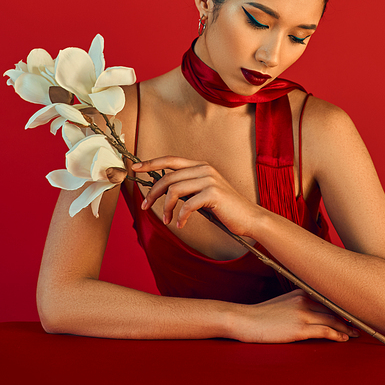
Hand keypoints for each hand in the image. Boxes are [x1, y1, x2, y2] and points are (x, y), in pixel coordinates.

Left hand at [131, 157, 260, 236]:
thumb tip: (164, 189)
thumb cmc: (224, 208)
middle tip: (144, 207)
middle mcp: (204, 168)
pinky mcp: (213, 194)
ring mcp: (209, 180)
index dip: (151, 163)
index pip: (171, 160)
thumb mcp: (203, 192)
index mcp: (200, 166)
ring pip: (174, 189)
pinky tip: (180, 224)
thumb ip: (187, 187)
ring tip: (166, 220)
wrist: (249, 217)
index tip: (135, 168)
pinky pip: (187, 205)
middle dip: (152, 192)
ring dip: (165, 207)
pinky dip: (180, 217)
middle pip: (168, 176)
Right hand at [235, 289, 360, 343]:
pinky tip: (344, 338)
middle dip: (350, 315)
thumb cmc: (265, 314)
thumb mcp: (285, 301)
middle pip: (335, 307)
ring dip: (348, 327)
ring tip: (358, 332)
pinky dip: (337, 335)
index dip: (344, 303)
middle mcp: (305, 299)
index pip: (329, 296)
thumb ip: (301, 301)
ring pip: (333, 319)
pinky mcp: (299, 328)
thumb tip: (318, 309)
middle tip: (363, 321)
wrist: (247, 320)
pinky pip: (325, 331)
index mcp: (302, 291)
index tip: (356, 308)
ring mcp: (303, 313)